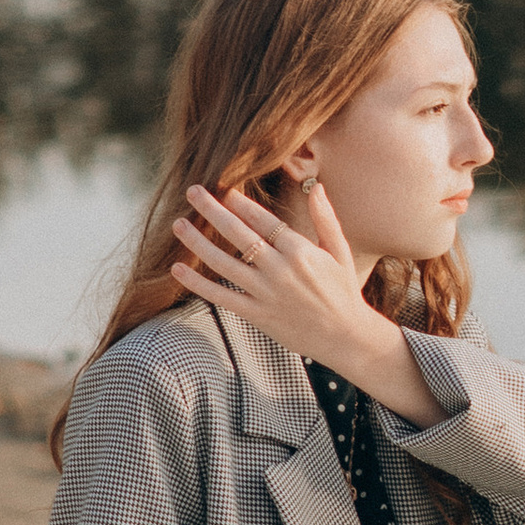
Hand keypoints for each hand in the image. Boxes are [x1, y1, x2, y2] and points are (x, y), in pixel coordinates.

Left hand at [171, 182, 433, 419]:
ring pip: (223, 263)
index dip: (241, 203)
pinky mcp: (257, 314)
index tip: (224, 189)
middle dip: (212, 210)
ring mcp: (265, 293)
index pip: (263, 220)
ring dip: (197, 242)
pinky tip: (178, 269)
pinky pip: (221, 296)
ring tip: (178, 224)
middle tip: (192, 192)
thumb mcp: (339, 251)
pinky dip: (197, 283)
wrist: (345, 336)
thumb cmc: (343, 291)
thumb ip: (325, 218)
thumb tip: (315, 187)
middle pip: (238, 233)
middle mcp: (279, 269)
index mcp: (300, 250)